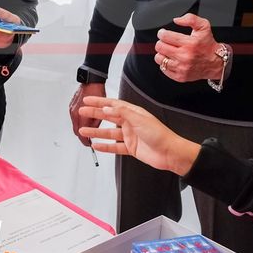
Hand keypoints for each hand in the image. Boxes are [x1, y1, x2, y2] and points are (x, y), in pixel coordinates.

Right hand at [68, 81, 105, 145]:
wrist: (91, 79)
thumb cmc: (97, 90)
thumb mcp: (102, 110)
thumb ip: (97, 122)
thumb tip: (95, 130)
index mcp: (79, 115)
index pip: (80, 133)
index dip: (85, 141)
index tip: (89, 145)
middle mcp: (74, 112)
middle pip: (76, 130)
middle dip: (82, 136)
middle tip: (88, 141)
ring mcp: (72, 108)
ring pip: (76, 123)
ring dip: (81, 128)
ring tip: (88, 131)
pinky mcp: (73, 105)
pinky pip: (75, 117)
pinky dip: (80, 121)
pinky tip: (87, 121)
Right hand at [77, 96, 200, 175]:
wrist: (170, 153)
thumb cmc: (160, 134)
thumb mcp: (139, 119)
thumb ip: (122, 113)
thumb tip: (107, 108)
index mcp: (133, 113)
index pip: (113, 105)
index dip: (100, 102)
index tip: (88, 99)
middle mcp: (130, 123)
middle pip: (108, 117)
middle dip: (94, 114)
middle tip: (82, 112)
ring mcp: (129, 135)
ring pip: (108, 133)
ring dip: (96, 131)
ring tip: (84, 130)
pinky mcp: (130, 148)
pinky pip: (114, 146)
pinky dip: (105, 146)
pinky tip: (96, 145)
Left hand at [154, 13, 222, 81]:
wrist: (216, 63)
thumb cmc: (208, 44)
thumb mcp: (204, 26)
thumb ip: (190, 19)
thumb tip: (176, 20)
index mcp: (190, 43)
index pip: (165, 36)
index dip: (162, 33)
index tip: (163, 33)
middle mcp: (185, 56)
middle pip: (160, 47)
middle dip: (161, 42)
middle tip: (166, 42)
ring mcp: (182, 68)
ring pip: (159, 58)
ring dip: (162, 53)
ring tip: (169, 51)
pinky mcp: (180, 76)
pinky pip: (163, 69)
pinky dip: (165, 64)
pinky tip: (172, 60)